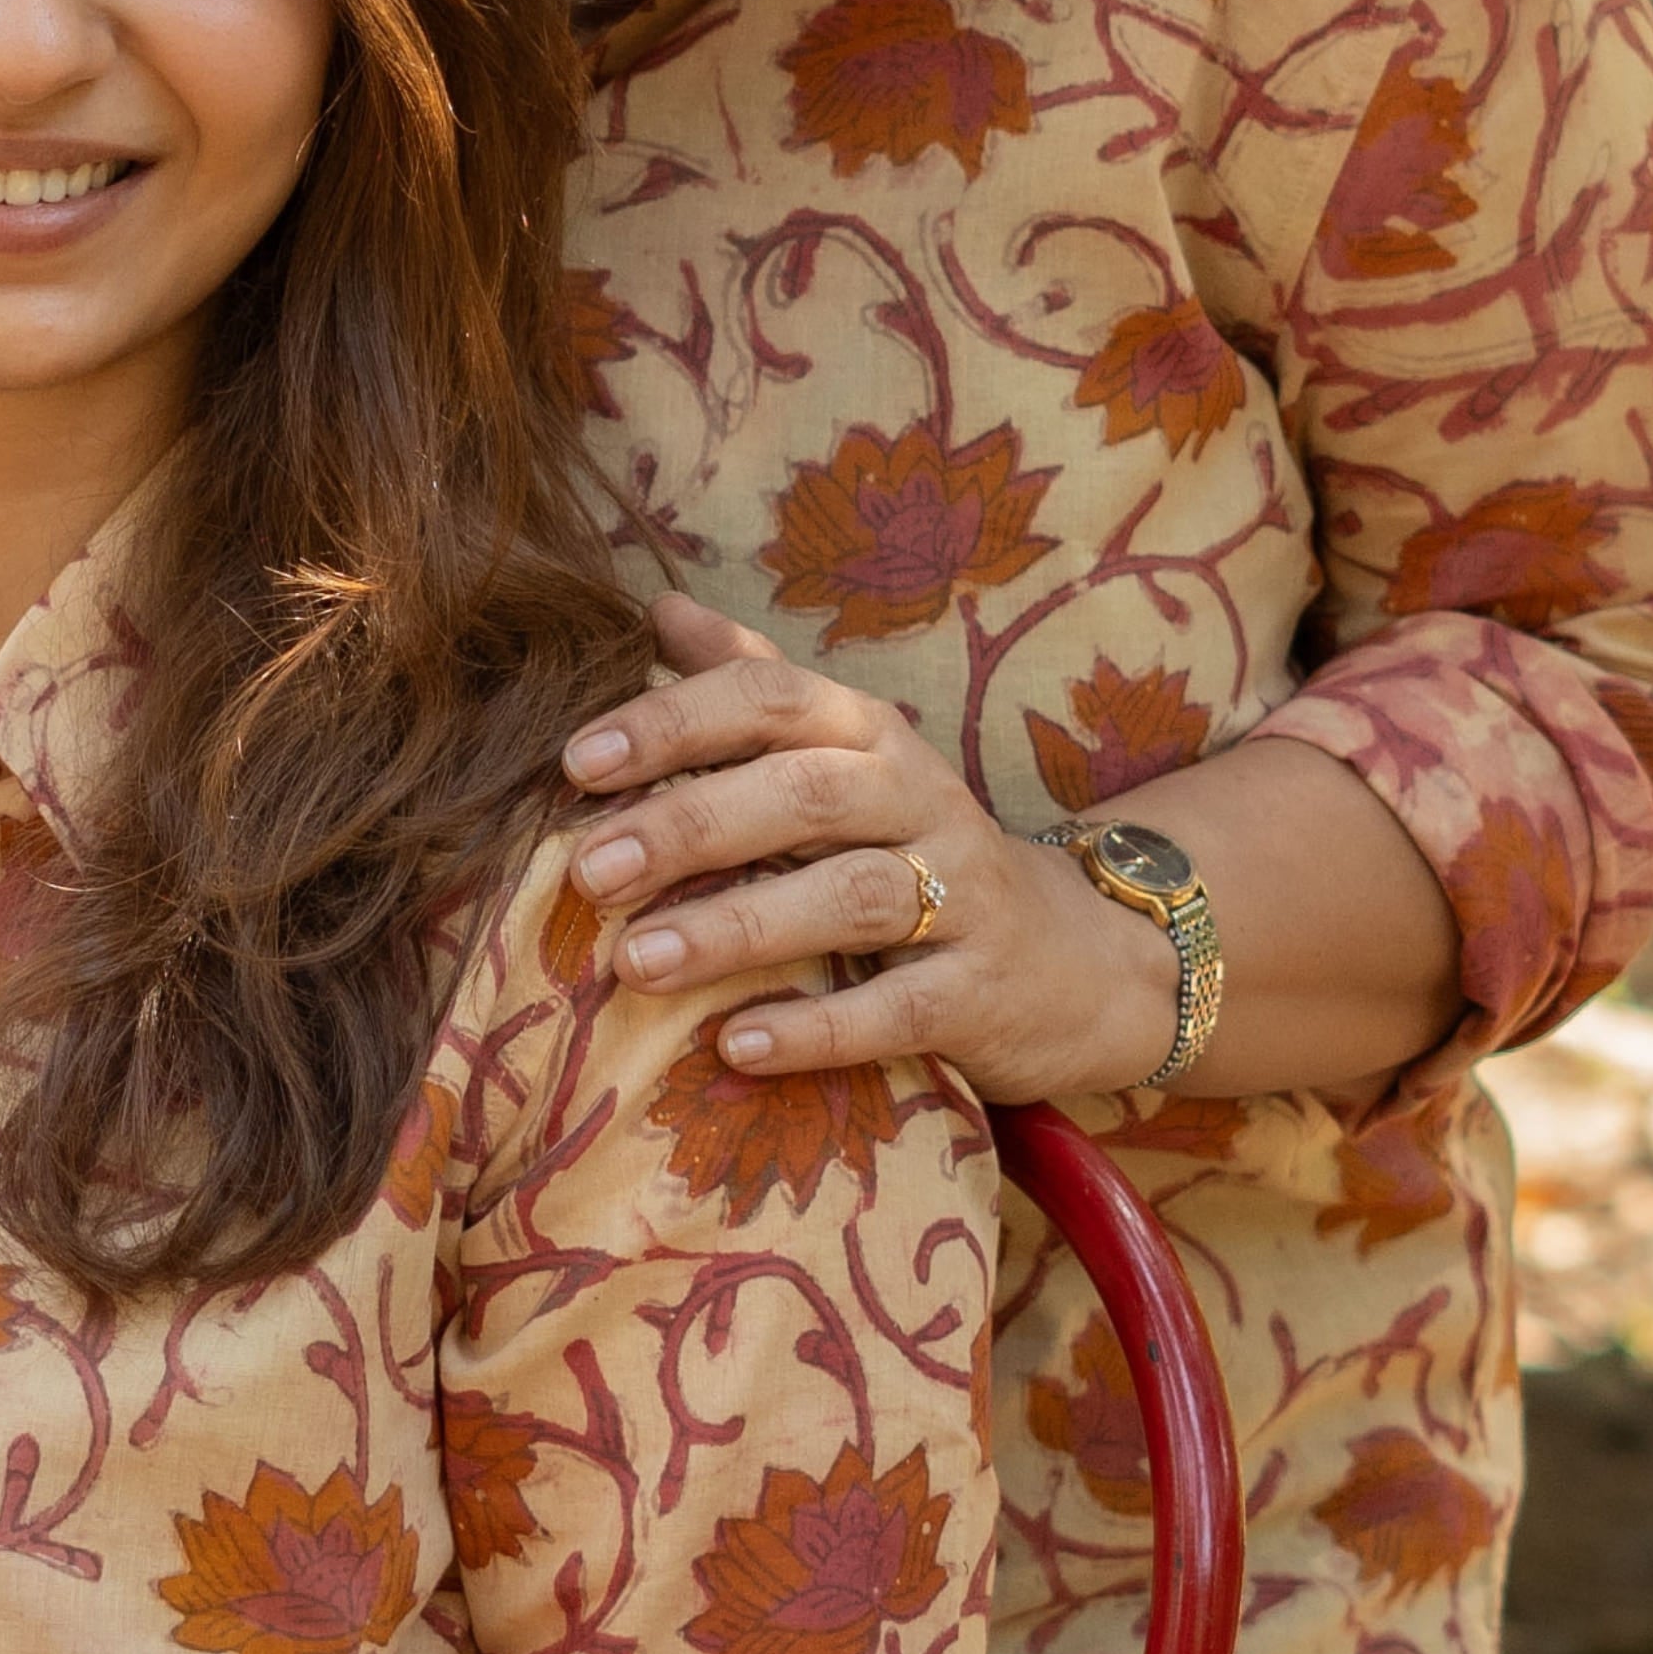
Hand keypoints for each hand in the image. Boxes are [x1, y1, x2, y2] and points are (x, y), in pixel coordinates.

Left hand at [564, 600, 1175, 1102]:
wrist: (1077, 960)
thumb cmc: (916, 850)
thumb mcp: (849, 759)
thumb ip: (756, 685)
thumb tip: (657, 609)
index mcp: (869, 734)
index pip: (771, 699)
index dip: (674, 723)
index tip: (576, 762)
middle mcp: (920, 798)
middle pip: (803, 794)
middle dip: (689, 827)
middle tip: (589, 872)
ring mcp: (962, 896)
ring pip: (851, 898)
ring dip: (737, 927)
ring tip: (637, 961)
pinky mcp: (982, 994)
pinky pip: (899, 1009)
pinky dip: (817, 1028)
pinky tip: (735, 1044)